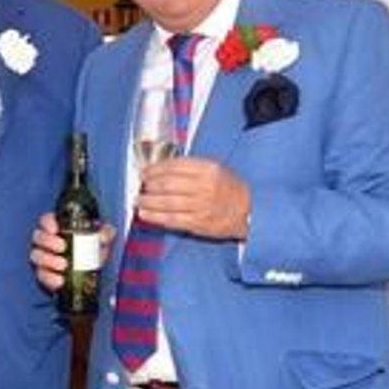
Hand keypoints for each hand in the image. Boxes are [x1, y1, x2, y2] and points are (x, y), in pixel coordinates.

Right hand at [30, 213, 114, 291]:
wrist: (92, 271)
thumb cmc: (92, 249)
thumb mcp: (102, 239)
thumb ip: (106, 233)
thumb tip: (103, 237)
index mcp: (57, 228)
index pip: (45, 220)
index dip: (47, 223)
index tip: (55, 229)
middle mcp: (46, 242)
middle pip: (38, 236)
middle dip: (47, 241)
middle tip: (63, 247)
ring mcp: (43, 258)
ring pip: (35, 255)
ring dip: (48, 259)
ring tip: (63, 265)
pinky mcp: (44, 274)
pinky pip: (41, 275)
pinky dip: (50, 278)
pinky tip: (60, 280)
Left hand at [136, 157, 251, 239]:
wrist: (251, 211)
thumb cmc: (230, 189)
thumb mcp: (216, 169)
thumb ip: (191, 168)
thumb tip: (161, 169)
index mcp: (208, 169)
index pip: (174, 165)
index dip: (154, 169)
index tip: (145, 172)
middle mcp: (204, 186)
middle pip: (167, 183)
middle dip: (148, 185)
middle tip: (140, 186)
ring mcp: (201, 205)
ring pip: (166, 202)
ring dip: (147, 201)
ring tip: (137, 200)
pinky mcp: (198, 222)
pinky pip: (171, 219)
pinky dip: (155, 216)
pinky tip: (144, 214)